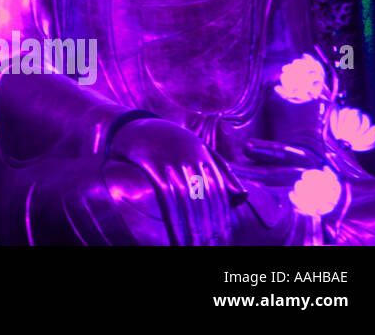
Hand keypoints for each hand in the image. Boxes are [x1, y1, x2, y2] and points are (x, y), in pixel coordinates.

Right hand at [106, 118, 241, 245]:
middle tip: (211, 249)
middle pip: (205, 202)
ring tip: (195, 248)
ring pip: (188, 204)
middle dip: (209, 231)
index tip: (224, 241)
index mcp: (204, 155)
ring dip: (193, 232)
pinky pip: (167, 200)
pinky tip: (177, 239)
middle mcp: (190, 158)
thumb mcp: (197, 148)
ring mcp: (172, 162)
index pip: (219, 194)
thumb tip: (243, 196)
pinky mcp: (153, 167)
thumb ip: (220, 169)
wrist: (132, 126)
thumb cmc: (168, 140)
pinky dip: (174, 223)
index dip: (222, 220)